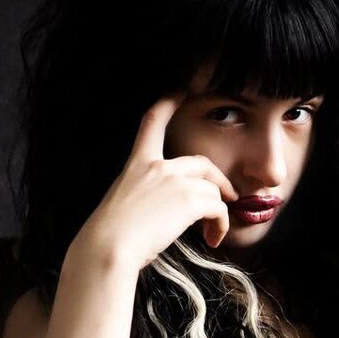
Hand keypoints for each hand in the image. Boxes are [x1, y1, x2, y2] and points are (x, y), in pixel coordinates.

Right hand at [65, 93, 240, 271]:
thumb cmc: (111, 237)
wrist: (109, 248)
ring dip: (219, 213)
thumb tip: (166, 213)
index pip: (152, 123)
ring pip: (214, 191)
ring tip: (212, 233)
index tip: (179, 89)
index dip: (167, 103)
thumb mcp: (124, 205)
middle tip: (228, 198)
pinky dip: (221, 225)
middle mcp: (157, 166)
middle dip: (220, 180)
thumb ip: (147, 198)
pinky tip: (212, 238)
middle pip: (203, 163)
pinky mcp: (189, 200)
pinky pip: (219, 209)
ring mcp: (174, 181)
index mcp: (137, 164)